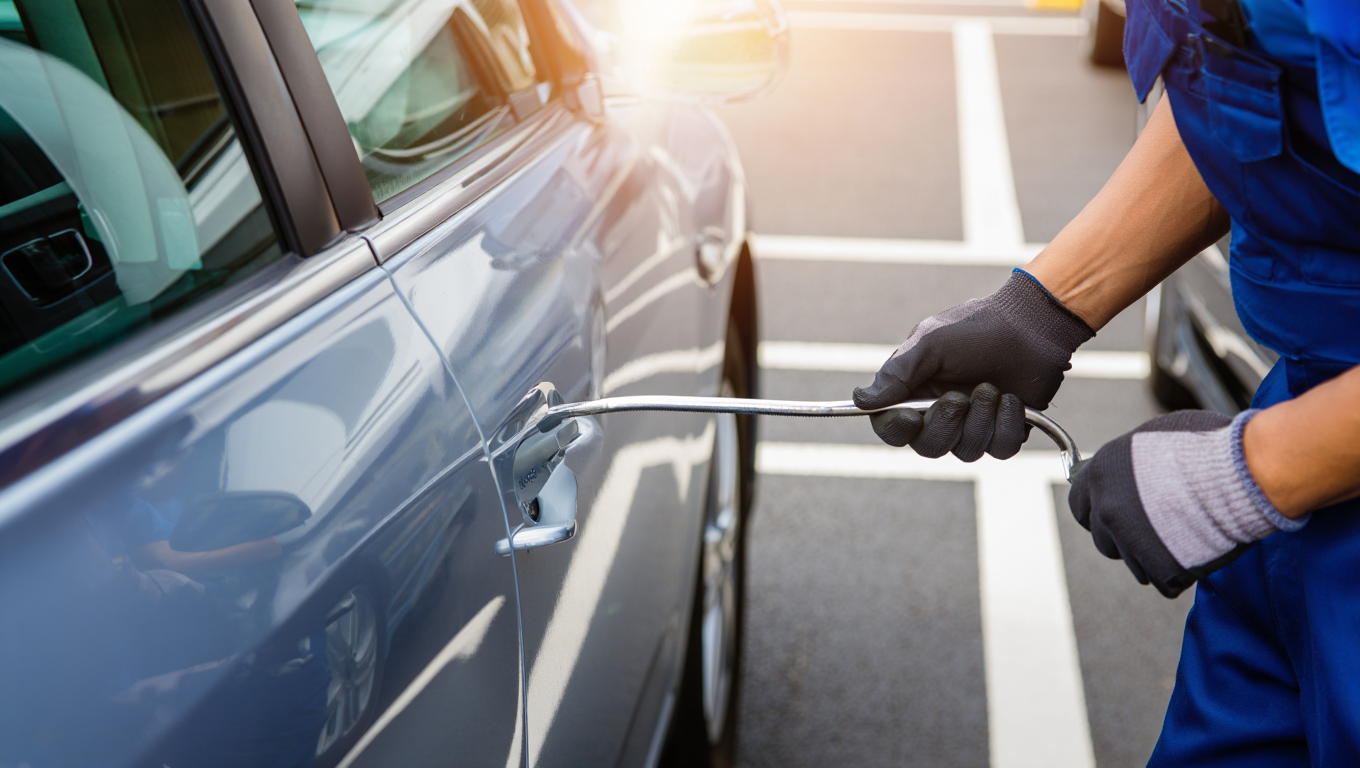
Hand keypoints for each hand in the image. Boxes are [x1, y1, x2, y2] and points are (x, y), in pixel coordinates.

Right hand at [853, 270, 1093, 459]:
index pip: (890, 428)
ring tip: (992, 388)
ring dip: (981, 420)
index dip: (897, 429)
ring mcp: (972, 425)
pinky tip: (1012, 400)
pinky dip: (1007, 424)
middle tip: (961, 396)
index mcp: (914, 392)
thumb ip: (897, 373)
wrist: (1031, 326)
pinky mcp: (1003, 430)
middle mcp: (939, 413)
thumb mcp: (930, 342)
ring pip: (966, 451)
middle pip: (928, 447)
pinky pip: (1000, 449)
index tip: (912, 416)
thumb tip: (860, 400)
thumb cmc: (976, 328)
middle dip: (946, 424)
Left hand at [1069, 410, 1305, 597]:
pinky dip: (1179, 573)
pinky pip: (1162, 582)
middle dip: (1125, 538)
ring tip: (1185, 533)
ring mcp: (1129, 540)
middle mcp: (1107, 507)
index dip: (1099, 511)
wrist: (1244, 473)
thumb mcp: (1155, 436)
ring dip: (1154, 555)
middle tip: (1157, 529)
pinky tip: (1196, 550)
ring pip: (1133, 563)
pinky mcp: (1157, 567)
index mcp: (1101, 472)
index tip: (1118, 514)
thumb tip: (1127, 467)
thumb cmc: (1208, 447)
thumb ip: (1131, 460)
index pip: (1080, 505)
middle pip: (1103, 539)